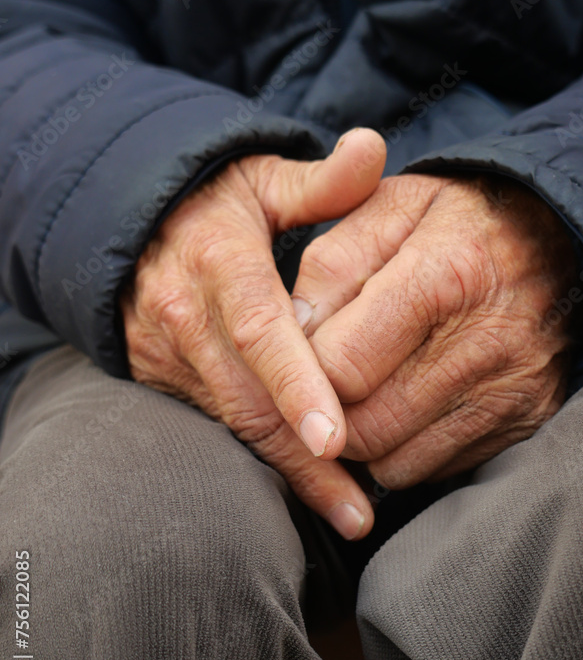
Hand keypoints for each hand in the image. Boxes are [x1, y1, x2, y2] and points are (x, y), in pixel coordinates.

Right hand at [120, 129, 385, 537]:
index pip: (261, 331)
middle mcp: (186, 315)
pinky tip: (301, 489)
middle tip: (358, 510)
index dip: (297, 385)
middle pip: (248, 400)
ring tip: (346, 512)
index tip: (335, 438)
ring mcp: (168, 354)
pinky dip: (258, 457)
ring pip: (230, 423)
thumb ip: (322, 182)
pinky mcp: (159, 377)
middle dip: (302, 461)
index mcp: (219, 260)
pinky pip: (214, 424)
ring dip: (286, 472)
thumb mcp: (263, 179)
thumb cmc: (216, 203)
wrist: (131, 223)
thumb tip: (374, 147)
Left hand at [291, 173, 576, 487]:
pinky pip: (437, 469)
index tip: (299, 356)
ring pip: (395, 464)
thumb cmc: (454, 219)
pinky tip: (409, 402)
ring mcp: (512, 391)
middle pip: (365, 429)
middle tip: (327, 380)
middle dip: (328, 413)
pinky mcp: (527, 422)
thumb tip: (292, 334)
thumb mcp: (388, 207)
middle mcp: (485, 343)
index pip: (343, 367)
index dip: (302, 371)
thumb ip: (331, 266)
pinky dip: (408, 448)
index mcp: (442, 276)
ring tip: (368, 390)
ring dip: (365, 439)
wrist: (558, 234)